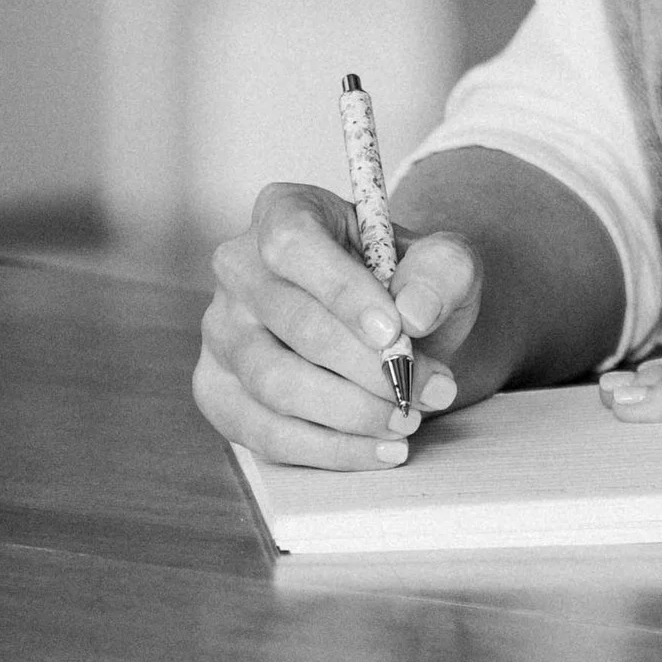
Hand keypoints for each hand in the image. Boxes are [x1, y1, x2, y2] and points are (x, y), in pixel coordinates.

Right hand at [193, 182, 479, 471]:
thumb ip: (441, 272)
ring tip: (409, 417)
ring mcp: (220, 332)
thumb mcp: (445, 262)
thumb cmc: (409, 284)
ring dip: (351, 412)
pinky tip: (380, 448)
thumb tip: (414, 313)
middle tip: (427, 391)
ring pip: (274, 384)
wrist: (393, 329)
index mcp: (285, 211)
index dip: (342, 291)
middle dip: (367, 367)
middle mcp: (238, 266)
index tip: (396, 334)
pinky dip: (328, 450)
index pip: (294, 245)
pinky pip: (262, 432)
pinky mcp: (217, 391)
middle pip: (290, 322)